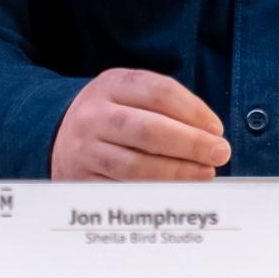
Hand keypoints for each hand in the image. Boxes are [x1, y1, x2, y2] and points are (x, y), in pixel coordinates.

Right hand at [51, 68, 230, 181]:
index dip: (194, 111)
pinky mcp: (81, 181)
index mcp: (112, 84)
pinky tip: (176, 191)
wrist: (59, 135)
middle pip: (149, 130)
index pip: (159, 93)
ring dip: (177, 173)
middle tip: (219, 154)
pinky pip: (122, 190)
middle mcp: (94, 115)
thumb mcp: (131, 93)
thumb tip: (210, 135)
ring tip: (204, 174)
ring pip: (136, 165)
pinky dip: (154, 193)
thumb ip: (167, 106)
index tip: (216, 129)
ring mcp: (85, 149)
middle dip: (191, 144)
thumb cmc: (112, 114)